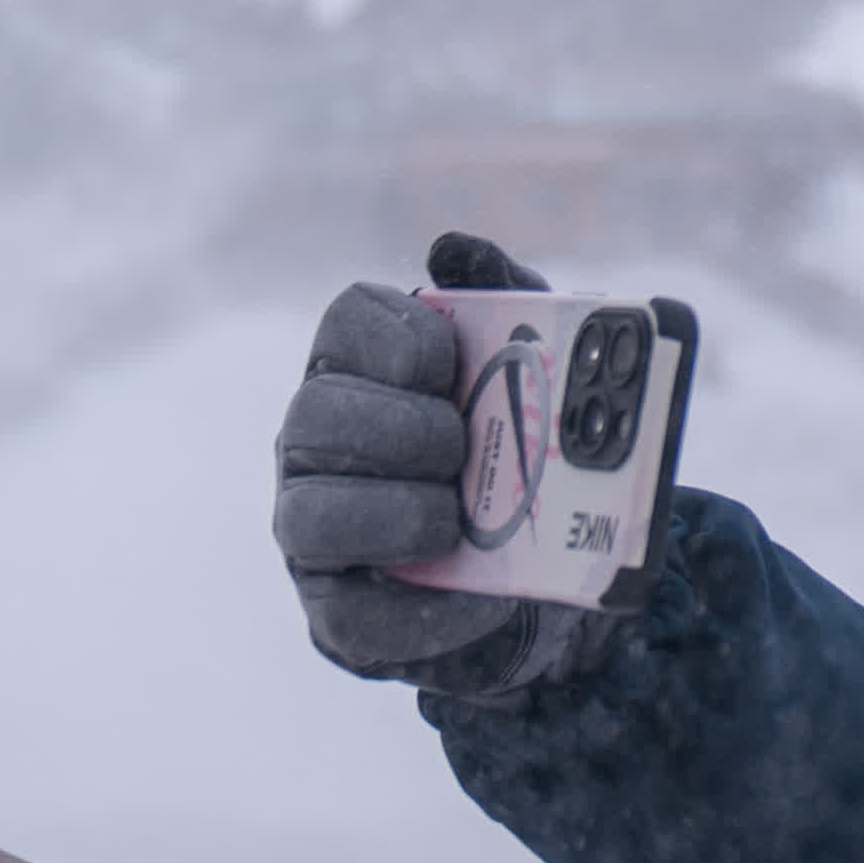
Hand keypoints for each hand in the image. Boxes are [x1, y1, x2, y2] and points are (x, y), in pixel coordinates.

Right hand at [271, 235, 615, 688]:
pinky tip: (476, 594)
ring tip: (459, 521)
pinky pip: (355, 610)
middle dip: (400, 429)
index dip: (398, 338)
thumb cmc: (526, 459)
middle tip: (459, 447)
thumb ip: (506, 303)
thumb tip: (455, 250)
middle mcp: (318, 443)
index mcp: (364, 371)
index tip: (447, 363)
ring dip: (401, 511)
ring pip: (312, 512)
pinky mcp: (339, 612)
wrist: (551, 581)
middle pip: (316, 412)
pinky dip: (426, 604)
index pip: (346, 322)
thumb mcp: (535, 376)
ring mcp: (315, 527)